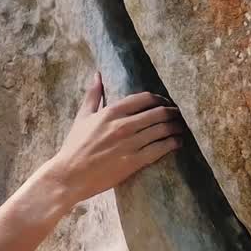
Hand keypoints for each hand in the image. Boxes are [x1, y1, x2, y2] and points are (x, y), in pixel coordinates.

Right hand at [42, 73, 185, 205]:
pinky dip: (172, 144)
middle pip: (158, 113)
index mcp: (111, 112)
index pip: (144, 98)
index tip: (165, 102)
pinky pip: (160, 149)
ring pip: (162, 130)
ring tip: (180, 128)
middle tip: (178, 115)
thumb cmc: (74, 146)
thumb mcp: (82, 117)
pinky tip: (177, 143)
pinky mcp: (134, 161)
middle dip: (172, 113)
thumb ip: (92, 95)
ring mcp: (130, 144)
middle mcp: (123, 125)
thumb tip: (97, 75)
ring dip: (175, 128)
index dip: (159, 99)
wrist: (69, 175)